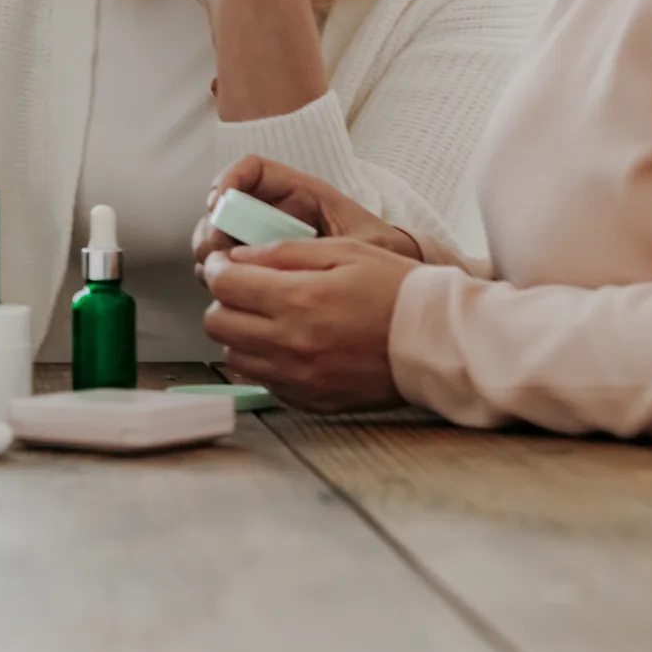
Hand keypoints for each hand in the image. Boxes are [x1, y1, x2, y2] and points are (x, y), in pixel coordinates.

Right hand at [192, 156, 420, 265]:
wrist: (392, 285)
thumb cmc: (381, 255)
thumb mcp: (364, 244)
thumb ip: (332, 244)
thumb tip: (288, 250)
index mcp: (302, 195)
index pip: (254, 169)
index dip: (231, 179)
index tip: (220, 202)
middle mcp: (278, 212)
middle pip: (226, 206)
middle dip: (213, 227)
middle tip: (216, 251)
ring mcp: (266, 240)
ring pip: (220, 236)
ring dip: (213, 254)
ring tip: (224, 274)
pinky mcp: (262, 266)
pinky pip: (230, 265)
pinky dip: (222, 276)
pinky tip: (233, 291)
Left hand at [200, 239, 418, 412]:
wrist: (434, 342)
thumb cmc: (396, 291)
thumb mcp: (344, 251)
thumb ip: (284, 252)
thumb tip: (238, 257)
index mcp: (298, 300)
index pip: (225, 285)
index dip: (220, 267)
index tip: (227, 262)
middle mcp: (290, 344)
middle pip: (217, 323)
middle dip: (225, 301)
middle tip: (246, 289)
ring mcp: (297, 377)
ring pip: (234, 355)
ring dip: (241, 333)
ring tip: (270, 317)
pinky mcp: (308, 400)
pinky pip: (263, 380)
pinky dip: (265, 360)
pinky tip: (291, 343)